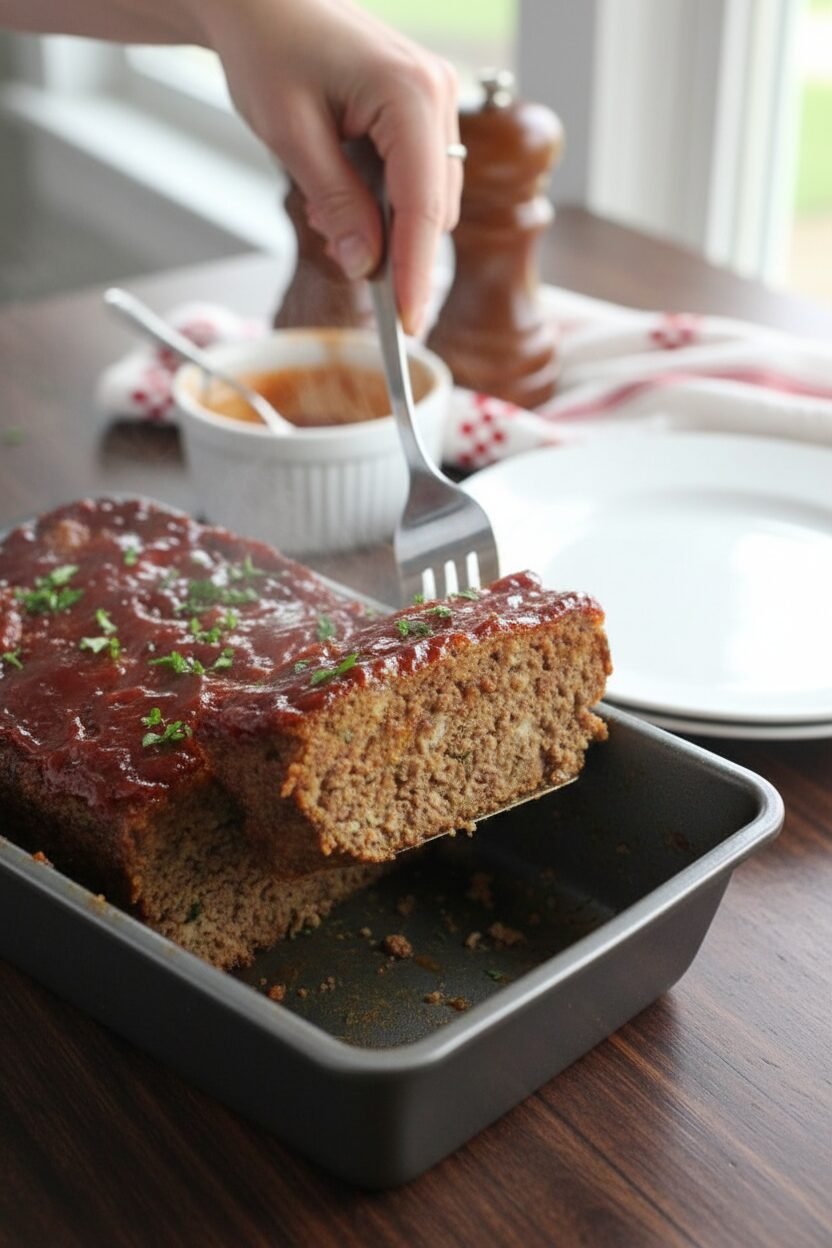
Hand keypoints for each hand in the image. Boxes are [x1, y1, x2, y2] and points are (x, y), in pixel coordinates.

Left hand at [199, 0, 461, 333]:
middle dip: (394, 247)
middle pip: (435, 208)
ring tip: (325, 203)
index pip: (423, 206)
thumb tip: (364, 265)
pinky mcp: (425, 109)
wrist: (262, 1)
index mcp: (410, 93)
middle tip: (334, 246)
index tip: (407, 324)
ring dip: (386, 222)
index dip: (415, 272)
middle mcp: (438, 93)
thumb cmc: (268, 47)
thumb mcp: (290, 134)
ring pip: (430, 198)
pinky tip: (341, 183)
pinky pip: (419, 176)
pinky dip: (385, 199)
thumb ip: (334, 202)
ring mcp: (437, 99)